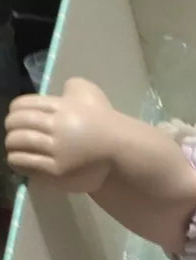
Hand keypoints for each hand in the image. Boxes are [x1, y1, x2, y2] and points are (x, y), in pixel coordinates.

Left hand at [5, 77, 115, 192]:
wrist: (120, 152)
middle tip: (14, 134)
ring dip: (12, 145)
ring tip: (14, 149)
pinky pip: (27, 163)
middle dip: (11, 128)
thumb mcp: (90, 94)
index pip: (22, 106)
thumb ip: (71, 88)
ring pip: (18, 143)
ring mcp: (57, 150)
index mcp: (61, 107)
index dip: (14, 112)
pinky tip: (17, 161)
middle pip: (17, 123)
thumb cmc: (104, 123)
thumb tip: (58, 92)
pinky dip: (17, 161)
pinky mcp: (57, 171)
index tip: (16, 119)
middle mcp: (57, 126)